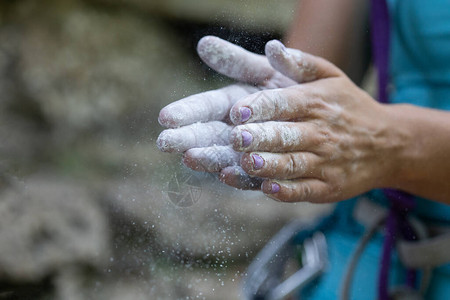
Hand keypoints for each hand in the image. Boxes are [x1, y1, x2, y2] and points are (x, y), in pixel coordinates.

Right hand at [157, 36, 298, 188]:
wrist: (323, 117)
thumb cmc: (291, 87)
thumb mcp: (266, 70)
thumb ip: (238, 60)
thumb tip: (204, 43)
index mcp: (231, 103)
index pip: (204, 106)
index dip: (186, 111)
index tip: (166, 116)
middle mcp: (233, 130)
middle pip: (206, 134)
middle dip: (186, 138)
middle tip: (165, 142)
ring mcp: (245, 154)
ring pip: (222, 157)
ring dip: (207, 158)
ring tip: (190, 158)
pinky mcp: (260, 172)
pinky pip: (249, 176)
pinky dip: (238, 176)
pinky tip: (227, 174)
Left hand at [225, 40, 399, 201]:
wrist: (390, 144)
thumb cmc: (350, 107)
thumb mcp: (331, 77)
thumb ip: (300, 63)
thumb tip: (271, 48)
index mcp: (316, 103)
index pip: (284, 103)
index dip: (259, 107)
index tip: (237, 111)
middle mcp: (321, 133)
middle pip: (284, 136)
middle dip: (258, 137)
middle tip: (235, 138)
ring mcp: (326, 162)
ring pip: (292, 165)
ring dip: (268, 165)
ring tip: (246, 163)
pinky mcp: (329, 187)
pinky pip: (304, 191)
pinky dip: (286, 192)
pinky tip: (267, 189)